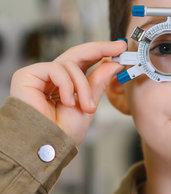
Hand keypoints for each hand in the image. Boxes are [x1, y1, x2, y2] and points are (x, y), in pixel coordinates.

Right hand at [10, 41, 126, 144]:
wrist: (49, 146)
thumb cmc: (64, 132)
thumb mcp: (88, 104)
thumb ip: (98, 82)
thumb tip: (113, 63)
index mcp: (65, 84)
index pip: (83, 61)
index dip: (101, 51)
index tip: (120, 47)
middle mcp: (51, 77)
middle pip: (76, 54)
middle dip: (99, 49)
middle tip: (118, 48)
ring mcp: (39, 75)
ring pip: (70, 64)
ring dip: (83, 86)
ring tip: (86, 107)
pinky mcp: (27, 75)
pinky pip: (56, 69)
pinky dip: (67, 85)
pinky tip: (67, 102)